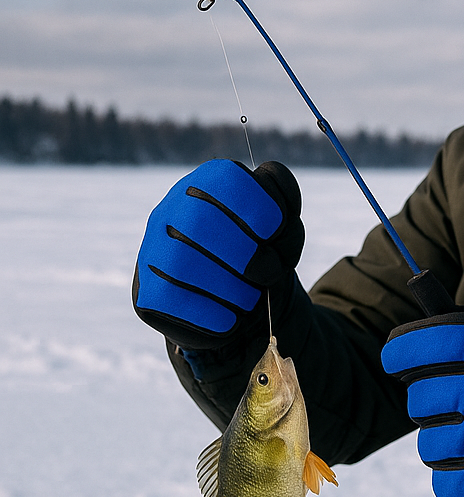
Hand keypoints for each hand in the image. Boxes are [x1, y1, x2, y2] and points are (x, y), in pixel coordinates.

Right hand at [133, 160, 303, 349]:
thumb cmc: (264, 256)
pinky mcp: (147, 293)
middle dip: (244, 252)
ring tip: (250, 298)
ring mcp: (152, 251)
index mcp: (206, 184)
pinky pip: (171, 301)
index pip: (225, 178)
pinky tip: (231, 317)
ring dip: (230, 287)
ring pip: (180, 264)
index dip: (258, 206)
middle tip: (269, 272)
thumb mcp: (284, 226)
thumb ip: (284, 200)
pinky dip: (212, 314)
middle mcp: (170, 211)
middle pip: (198, 220)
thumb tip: (270, 188)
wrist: (243, 304)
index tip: (276, 231)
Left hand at [380, 311, 463, 496]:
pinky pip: (444, 484)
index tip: (398, 361)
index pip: (418, 346)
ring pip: (428, 445)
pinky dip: (457, 480)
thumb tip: (418, 343)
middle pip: (418, 400)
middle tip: (459, 408)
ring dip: (446, 444)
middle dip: (432, 405)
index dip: (400, 354)